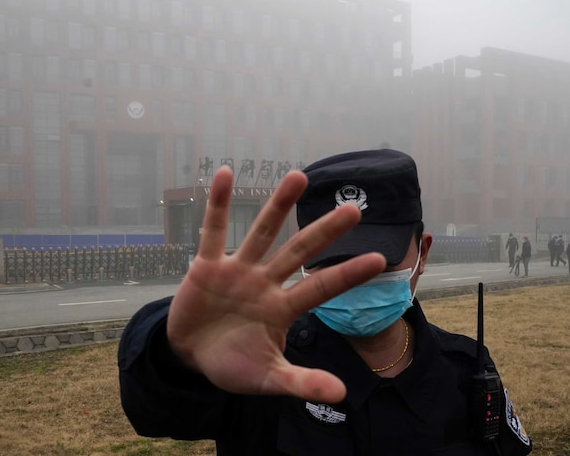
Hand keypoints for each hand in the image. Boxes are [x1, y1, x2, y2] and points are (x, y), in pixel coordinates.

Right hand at [167, 166, 385, 402]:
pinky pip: (212, 230)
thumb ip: (301, 383)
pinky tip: (223, 173)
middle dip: (325, 232)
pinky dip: (216, 203)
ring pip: (261, 232)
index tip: (379, 259)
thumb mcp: (267, 379)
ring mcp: (238, 270)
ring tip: (298, 176)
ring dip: (279, 206)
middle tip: (354, 209)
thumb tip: (342, 395)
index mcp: (283, 309)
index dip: (347, 274)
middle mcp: (265, 282)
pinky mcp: (206, 265)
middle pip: (299, 251)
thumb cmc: (232, 365)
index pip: (321, 288)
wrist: (190, 357)